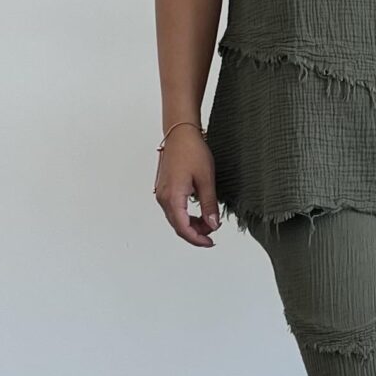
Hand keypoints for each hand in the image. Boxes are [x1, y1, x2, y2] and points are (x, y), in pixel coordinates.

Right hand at [154, 131, 220, 246]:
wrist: (180, 133)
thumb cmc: (192, 151)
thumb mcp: (206, 179)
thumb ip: (209, 205)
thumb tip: (213, 225)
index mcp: (172, 197)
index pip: (183, 228)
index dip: (197, 239)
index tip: (210, 242)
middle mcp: (163, 198)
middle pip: (178, 226)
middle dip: (196, 233)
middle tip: (213, 232)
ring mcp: (162, 193)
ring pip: (176, 219)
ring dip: (192, 224)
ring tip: (209, 221)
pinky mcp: (165, 189)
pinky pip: (174, 210)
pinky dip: (186, 215)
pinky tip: (199, 213)